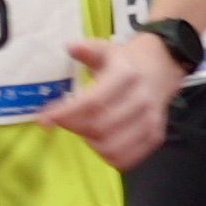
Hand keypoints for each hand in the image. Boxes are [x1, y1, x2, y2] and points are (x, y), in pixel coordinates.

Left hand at [36, 29, 182, 166]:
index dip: (65, 114)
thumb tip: (70, 47)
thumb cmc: (124, 63)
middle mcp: (140, 100)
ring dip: (90, 143)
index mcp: (126, 76)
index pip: (92, 102)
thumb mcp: (106, 50)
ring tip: (85, 129)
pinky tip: (100, 141)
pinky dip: (107, 155)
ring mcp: (150, 120)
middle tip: (64, 121)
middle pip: (98, 127)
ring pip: (111, 147)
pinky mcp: (155, 136)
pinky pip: (126, 158)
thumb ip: (88, 50)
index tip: (44, 120)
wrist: (162, 68)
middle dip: (74, 127)